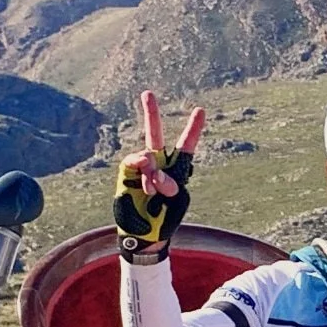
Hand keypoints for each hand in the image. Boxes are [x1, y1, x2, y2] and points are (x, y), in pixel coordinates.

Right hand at [113, 89, 204, 261]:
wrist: (145, 234)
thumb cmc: (164, 218)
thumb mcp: (175, 201)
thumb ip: (168, 181)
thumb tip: (151, 166)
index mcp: (176, 169)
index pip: (185, 146)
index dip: (193, 129)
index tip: (200, 110)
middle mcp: (158, 164)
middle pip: (154, 134)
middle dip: (150, 114)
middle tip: (147, 93)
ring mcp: (141, 168)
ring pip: (148, 157)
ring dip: (152, 174)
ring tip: (153, 192)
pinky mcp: (126, 175)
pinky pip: (133, 163)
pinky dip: (141, 169)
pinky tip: (145, 180)